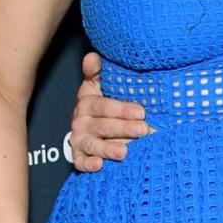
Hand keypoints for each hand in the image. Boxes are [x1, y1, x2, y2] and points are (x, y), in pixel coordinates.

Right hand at [71, 49, 150, 171]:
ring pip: (93, 144)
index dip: (122, 109)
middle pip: (102, 126)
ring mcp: (80, 140)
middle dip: (123, 128)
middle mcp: (81, 121)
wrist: (87, 127)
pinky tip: (99, 165)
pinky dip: (88, 164)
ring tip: (124, 152)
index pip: (104, 105)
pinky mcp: (79, 157)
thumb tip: (92, 56)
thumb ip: (96, 71)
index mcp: (87, 102)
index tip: (141, 112)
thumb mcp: (99, 85)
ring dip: (107, 148)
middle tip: (143, 130)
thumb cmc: (101, 105)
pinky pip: (80, 162)